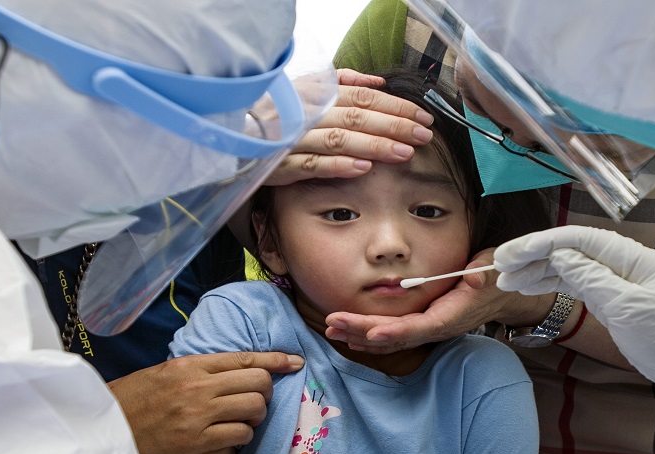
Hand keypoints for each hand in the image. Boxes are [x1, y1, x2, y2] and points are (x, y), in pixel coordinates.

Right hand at [108, 352, 303, 453]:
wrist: (106, 428)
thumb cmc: (133, 400)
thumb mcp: (163, 373)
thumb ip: (197, 370)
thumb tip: (231, 368)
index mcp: (190, 365)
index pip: (244, 357)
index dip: (275, 359)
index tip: (295, 362)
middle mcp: (198, 386)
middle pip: (257, 380)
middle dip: (266, 390)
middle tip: (259, 398)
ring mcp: (199, 414)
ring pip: (254, 407)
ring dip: (258, 414)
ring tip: (246, 418)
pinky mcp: (197, 441)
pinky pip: (240, 434)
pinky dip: (245, 435)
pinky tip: (234, 435)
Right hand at [264, 69, 434, 185]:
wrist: (231, 140)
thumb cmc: (278, 116)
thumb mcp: (307, 91)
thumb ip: (343, 83)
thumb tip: (379, 81)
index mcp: (316, 93)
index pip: (363, 96)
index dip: (395, 105)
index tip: (423, 117)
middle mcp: (306, 113)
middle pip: (356, 116)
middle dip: (394, 125)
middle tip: (423, 136)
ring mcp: (292, 139)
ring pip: (338, 140)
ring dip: (374, 146)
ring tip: (403, 153)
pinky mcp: (280, 165)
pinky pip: (312, 165)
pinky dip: (339, 166)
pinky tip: (363, 169)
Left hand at [325, 250, 554, 353]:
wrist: (505, 293)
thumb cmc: (498, 277)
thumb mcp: (495, 270)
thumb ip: (483, 273)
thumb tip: (475, 277)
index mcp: (453, 315)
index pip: (420, 327)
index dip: (396, 331)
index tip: (371, 332)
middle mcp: (439, 327)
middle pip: (398, 335)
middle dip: (364, 331)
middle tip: (333, 323)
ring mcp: (431, 329)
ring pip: (392, 338)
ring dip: (361, 335)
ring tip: (333, 330)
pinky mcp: (425, 325)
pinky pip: (395, 335)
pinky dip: (373, 338)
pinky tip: (352, 337)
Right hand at [495, 226, 654, 423]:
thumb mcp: (628, 308)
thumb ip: (593, 279)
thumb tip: (561, 257)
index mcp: (632, 258)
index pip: (579, 240)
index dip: (542, 243)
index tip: (513, 254)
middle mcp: (622, 263)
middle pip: (570, 250)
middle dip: (533, 256)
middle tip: (499, 265)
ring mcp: (615, 280)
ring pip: (568, 266)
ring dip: (536, 271)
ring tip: (506, 279)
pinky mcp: (610, 297)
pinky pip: (575, 283)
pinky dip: (550, 284)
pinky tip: (529, 286)